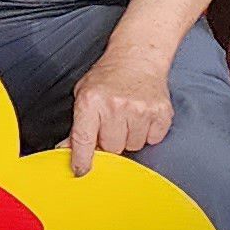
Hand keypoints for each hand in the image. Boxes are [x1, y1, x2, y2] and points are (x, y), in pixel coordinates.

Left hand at [67, 44, 176, 174]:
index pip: (83, 139)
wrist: (138, 58)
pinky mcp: (162, 113)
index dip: (81, 160)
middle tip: (111, 126)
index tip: (81, 171)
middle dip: (109, 142)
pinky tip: (142, 117)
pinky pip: (153, 140)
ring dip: (129, 138)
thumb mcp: (83, 95)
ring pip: (133, 146)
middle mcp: (116, 106)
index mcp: (91, 101)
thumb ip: (77, 125)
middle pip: (111, 148)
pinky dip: (148, 133)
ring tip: (127, 118)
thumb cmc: (108, 77)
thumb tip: (67, 150)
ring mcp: (141, 110)